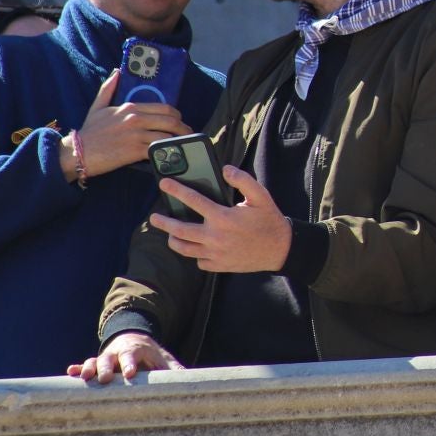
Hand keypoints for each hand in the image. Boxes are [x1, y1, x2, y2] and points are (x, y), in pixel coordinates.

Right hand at [69, 330, 182, 383]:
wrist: (135, 340)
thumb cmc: (151, 355)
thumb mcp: (164, 359)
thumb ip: (173, 370)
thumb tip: (189, 380)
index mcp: (136, 350)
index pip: (133, 355)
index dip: (131, 364)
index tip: (130, 374)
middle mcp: (118, 352)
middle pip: (110, 358)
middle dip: (106, 368)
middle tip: (104, 379)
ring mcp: (106, 357)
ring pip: (95, 360)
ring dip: (89, 368)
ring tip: (84, 377)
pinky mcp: (97, 364)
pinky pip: (86, 365)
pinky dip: (78, 368)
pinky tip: (70, 373)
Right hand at [70, 70, 189, 177]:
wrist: (78, 152)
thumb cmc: (89, 131)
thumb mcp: (97, 106)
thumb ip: (108, 88)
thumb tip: (117, 71)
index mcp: (130, 107)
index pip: (164, 108)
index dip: (177, 115)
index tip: (180, 122)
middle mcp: (136, 118)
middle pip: (171, 120)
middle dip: (183, 128)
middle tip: (187, 135)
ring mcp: (136, 135)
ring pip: (168, 135)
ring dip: (179, 141)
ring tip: (183, 146)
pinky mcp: (134, 151)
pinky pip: (158, 149)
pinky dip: (167, 152)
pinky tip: (171, 155)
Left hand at [150, 166, 292, 273]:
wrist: (280, 249)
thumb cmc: (269, 220)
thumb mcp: (260, 196)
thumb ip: (242, 180)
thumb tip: (225, 169)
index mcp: (223, 217)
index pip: (193, 200)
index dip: (176, 190)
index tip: (164, 183)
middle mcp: (215, 237)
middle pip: (180, 230)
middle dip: (164, 222)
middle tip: (154, 218)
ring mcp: (215, 253)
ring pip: (185, 249)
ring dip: (174, 240)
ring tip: (171, 234)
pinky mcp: (219, 265)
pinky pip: (199, 261)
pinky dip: (195, 254)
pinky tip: (196, 247)